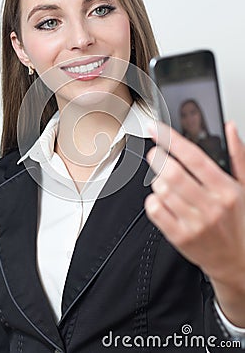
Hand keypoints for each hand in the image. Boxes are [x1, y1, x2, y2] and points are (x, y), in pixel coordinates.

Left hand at [144, 121, 244, 326]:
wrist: (236, 260)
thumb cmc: (238, 220)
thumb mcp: (244, 186)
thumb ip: (237, 155)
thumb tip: (229, 128)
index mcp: (226, 189)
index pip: (194, 157)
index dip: (171, 139)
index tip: (156, 129)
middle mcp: (210, 206)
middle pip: (173, 173)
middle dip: (158, 158)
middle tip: (155, 153)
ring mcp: (194, 223)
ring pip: (161, 190)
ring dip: (157, 179)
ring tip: (164, 179)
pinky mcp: (180, 237)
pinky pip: (155, 210)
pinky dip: (153, 199)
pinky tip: (162, 198)